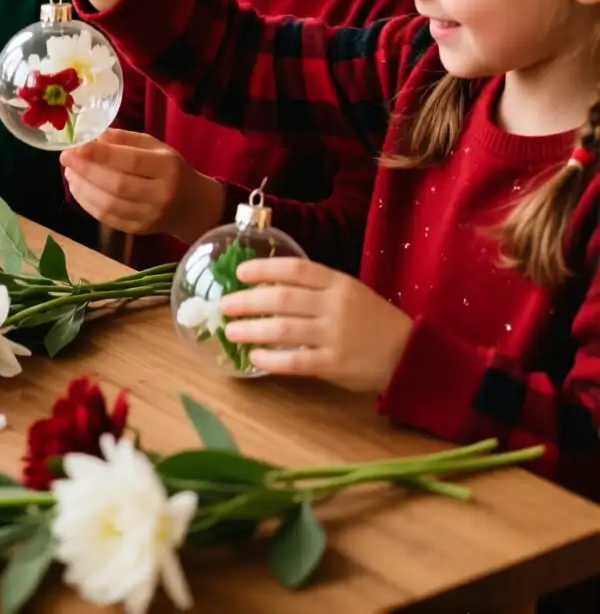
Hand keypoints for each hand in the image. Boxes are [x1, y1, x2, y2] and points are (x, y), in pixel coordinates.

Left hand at [60, 129, 223, 239]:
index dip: (101, 154)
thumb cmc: (171, 169)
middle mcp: (160, 194)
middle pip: (117, 184)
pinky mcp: (139, 230)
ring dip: (83, 188)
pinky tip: (78, 190)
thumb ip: (126, 140)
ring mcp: (149, 216)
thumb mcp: (156, 146)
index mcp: (167, 167)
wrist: (193, 206)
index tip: (77, 146)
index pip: (131, 161)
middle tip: (66, 158)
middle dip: (86, 170)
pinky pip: (108, 219)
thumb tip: (95, 137)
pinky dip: (88, 204)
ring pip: (110, 205)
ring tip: (69, 173)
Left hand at [219, 257, 412, 393]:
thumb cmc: (373, 321)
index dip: (264, 269)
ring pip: (284, 329)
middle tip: (224, 305)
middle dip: (248, 301)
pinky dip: (272, 359)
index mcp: (338, 282)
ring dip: (252, 329)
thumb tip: (268, 289)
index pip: (295, 269)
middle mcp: (334, 305)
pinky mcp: (335, 364)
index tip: (240, 273)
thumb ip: (316, 290)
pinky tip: (255, 358)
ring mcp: (335, 334)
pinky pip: (296, 360)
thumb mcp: (349, 293)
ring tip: (231, 331)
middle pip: (282, 298)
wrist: (409, 354)